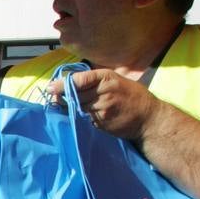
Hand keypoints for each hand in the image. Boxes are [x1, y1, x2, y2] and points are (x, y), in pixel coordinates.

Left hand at [47, 69, 162, 144]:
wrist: (148, 118)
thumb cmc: (131, 96)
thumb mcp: (116, 81)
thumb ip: (95, 81)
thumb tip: (69, 82)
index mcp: (107, 77)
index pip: (80, 79)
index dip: (63, 84)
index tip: (51, 87)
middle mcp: (105, 90)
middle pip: (75, 94)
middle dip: (64, 97)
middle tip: (54, 98)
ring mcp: (103, 107)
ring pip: (78, 107)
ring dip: (70, 108)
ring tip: (68, 107)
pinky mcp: (102, 121)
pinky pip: (85, 118)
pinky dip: (81, 117)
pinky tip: (82, 116)